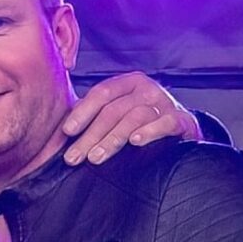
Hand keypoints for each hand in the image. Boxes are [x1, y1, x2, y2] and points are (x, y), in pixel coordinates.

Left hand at [61, 72, 200, 164]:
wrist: (180, 130)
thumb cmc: (138, 123)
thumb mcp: (116, 113)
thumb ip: (93, 115)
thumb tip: (60, 130)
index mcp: (129, 84)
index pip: (102, 93)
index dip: (83, 112)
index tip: (67, 132)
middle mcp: (148, 90)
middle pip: (114, 110)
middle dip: (91, 135)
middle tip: (74, 157)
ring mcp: (166, 104)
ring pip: (135, 117)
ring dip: (113, 138)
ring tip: (96, 157)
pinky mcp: (182, 120)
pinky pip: (166, 122)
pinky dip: (150, 131)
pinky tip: (135, 142)